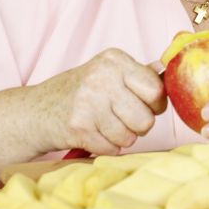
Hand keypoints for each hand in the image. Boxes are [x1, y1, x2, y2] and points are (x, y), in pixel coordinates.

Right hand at [32, 49, 165, 155]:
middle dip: (140, 125)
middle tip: (124, 119)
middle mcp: (101, 78)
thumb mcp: (109, 72)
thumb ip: (141, 73)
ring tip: (107, 125)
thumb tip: (173, 67)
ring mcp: (88, 103)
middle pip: (146, 119)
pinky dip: (107, 147)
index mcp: (115, 60)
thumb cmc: (82, 92)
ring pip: (131, 136)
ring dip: (123, 137)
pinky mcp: (78, 128)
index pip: (156, 90)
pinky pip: (113, 148)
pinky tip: (94, 134)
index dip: (156, 104)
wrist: (35, 111)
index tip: (145, 104)